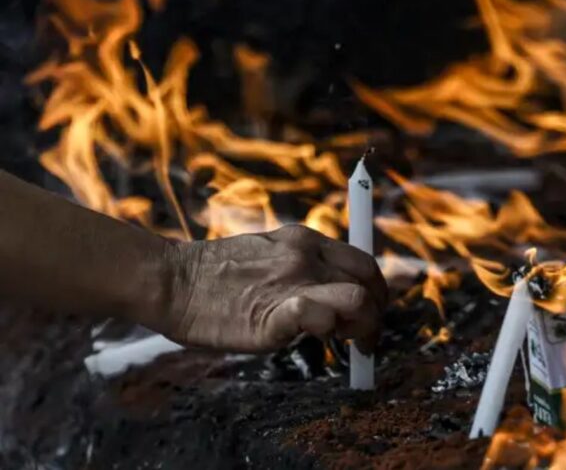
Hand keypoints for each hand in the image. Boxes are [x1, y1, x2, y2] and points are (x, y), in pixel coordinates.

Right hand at [151, 225, 386, 352]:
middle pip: (370, 283)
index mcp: (305, 241)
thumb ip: (301, 265)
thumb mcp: (269, 253)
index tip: (371, 312)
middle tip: (364, 338)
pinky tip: (317, 339)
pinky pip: (317, 315)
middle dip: (376, 314)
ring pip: (358, 300)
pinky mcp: (274, 314)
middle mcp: (306, 257)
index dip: (376, 291)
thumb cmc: (214, 276)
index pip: (364, 263)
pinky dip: (327, 329)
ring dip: (362, 327)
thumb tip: (331, 292)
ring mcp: (292, 283)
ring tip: (345, 344)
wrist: (171, 280)